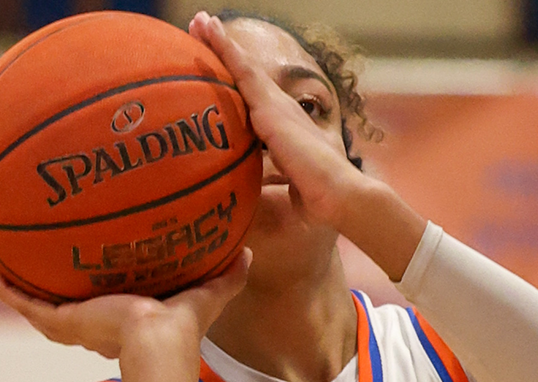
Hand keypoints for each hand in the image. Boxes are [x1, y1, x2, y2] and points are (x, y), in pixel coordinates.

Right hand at [0, 250, 251, 381]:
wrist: (158, 347)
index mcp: (123, 321)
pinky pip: (23, 304)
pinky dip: (6, 289)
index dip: (94, 292)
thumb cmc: (182, 329)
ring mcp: (73, 326)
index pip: (102, 307)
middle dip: (51, 290)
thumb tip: (247, 251)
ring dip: (18, 288)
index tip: (90, 275)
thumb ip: (226, 276)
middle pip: (64, 308)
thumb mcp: (205, 295)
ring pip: (37, 307)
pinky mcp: (60, 322)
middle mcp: (93, 325)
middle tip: (38, 265)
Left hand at [188, 12, 425, 279]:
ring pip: (241, 67)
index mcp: (281, 131)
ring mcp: (275, 108)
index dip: (234, 81)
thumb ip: (256, 189)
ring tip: (199, 20)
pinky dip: (224, 49)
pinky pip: (241, 70)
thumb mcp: (276, 196)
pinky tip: (208, 31)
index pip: (251, 101)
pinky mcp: (269, 110)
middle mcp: (278, 112)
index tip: (218, 68)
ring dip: (220, 42)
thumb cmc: (313, 205)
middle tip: (200, 26)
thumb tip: (226, 205)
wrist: (338, 198)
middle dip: (223, 51)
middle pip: (244, 76)